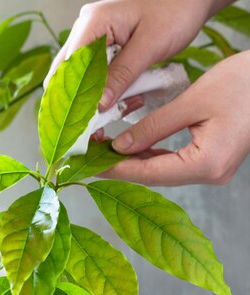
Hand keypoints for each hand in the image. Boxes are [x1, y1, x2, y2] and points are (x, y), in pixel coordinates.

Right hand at [45, 0, 225, 108]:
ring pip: (79, 80)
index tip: (81, 124)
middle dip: (78, 104)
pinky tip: (120, 103)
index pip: (68, 68)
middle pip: (66, 76)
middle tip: (93, 129)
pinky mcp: (103, 49)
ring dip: (93, 101)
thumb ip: (122, 74)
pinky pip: (96, 77)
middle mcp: (86, 30)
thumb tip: (99, 104)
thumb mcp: (150, 46)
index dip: (70, 98)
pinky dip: (105, 94)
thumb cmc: (175, 11)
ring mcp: (93, 39)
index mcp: (92, 24)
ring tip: (110, 117)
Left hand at [104, 51, 249, 185]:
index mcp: (206, 164)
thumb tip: (120, 146)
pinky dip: (154, 157)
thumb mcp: (192, 101)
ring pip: (165, 172)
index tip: (92, 165)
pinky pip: (176, 165)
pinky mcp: (214, 163)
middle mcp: (211, 175)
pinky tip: (135, 150)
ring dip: (137, 162)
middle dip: (124, 166)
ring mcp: (214, 171)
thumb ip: (153, 126)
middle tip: (93, 157)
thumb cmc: (243, 84)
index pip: (150, 173)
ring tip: (107, 152)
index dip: (118, 169)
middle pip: (156, 177)